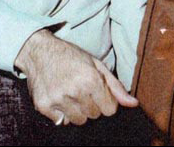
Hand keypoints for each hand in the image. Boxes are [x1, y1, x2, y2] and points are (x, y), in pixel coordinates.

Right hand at [14, 29, 137, 125]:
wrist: (39, 51)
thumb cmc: (71, 56)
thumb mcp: (96, 65)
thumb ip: (116, 86)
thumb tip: (133, 103)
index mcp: (91, 79)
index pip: (110, 109)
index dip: (106, 100)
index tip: (98, 91)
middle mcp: (75, 90)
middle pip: (94, 115)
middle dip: (92, 104)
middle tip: (82, 88)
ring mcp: (58, 99)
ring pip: (79, 121)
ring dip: (77, 110)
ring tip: (71, 93)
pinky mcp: (44, 106)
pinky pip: (61, 122)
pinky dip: (62, 113)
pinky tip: (59, 96)